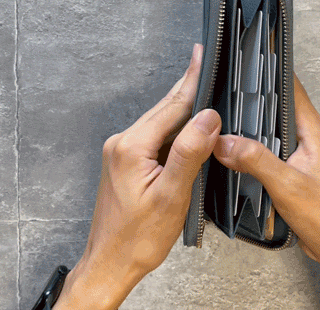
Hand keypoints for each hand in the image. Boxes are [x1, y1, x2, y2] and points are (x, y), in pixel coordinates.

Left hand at [54, 43, 220, 309]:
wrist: (111, 262)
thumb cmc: (137, 238)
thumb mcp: (171, 196)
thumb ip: (189, 153)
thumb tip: (207, 118)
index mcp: (131, 147)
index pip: (171, 106)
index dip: (191, 81)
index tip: (201, 57)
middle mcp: (122, 144)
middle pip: (164, 110)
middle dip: (188, 89)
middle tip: (204, 64)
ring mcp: (121, 153)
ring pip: (159, 123)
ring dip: (182, 110)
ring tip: (202, 94)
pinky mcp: (125, 162)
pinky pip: (154, 137)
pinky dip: (173, 130)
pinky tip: (186, 130)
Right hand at [213, 73, 319, 308]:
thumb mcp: (289, 186)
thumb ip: (256, 160)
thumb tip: (226, 141)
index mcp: (314, 131)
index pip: (290, 86)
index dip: (269, 69)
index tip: (248, 57)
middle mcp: (310, 138)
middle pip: (277, 105)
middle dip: (251, 97)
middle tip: (224, 89)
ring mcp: (304, 154)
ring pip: (273, 129)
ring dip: (252, 125)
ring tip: (225, 120)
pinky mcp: (297, 171)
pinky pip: (273, 150)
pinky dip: (255, 148)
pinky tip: (239, 153)